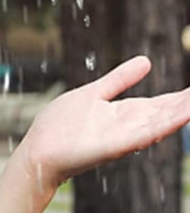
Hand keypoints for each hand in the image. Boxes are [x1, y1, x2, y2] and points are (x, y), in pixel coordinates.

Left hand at [19, 55, 189, 193]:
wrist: (38, 151)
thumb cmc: (61, 126)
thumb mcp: (94, 93)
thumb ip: (119, 79)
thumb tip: (147, 61)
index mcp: (124, 113)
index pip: (160, 105)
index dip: (181, 98)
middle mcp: (127, 126)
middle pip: (164, 114)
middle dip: (185, 106)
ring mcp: (121, 137)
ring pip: (159, 124)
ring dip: (181, 114)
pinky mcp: (111, 146)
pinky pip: (140, 136)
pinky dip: (160, 127)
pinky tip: (178, 118)